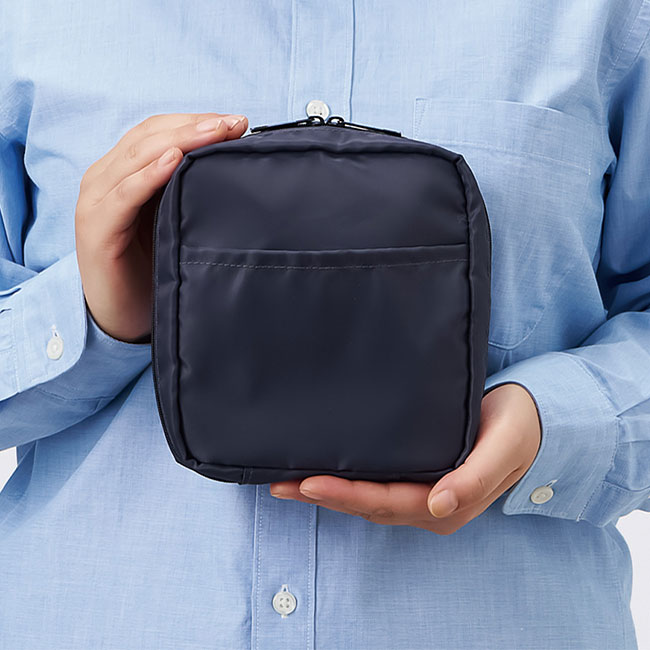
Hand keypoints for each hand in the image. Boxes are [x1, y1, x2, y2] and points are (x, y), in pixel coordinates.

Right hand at [75, 112, 247, 341]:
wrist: (120, 314)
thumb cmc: (150, 266)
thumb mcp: (171, 219)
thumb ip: (186, 189)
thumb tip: (230, 165)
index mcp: (122, 172)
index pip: (159, 131)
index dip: (197, 122)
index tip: (238, 122)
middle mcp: (105, 178)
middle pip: (151, 136)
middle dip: (196, 126)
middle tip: (237, 123)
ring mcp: (97, 201)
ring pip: (138, 156)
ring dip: (181, 140)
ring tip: (217, 132)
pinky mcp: (97, 228)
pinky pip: (124, 194)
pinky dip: (148, 175)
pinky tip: (174, 161)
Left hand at [270, 383, 541, 534]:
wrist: (531, 418)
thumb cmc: (517, 427)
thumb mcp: (502, 448)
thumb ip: (474, 478)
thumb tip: (438, 506)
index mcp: (448, 504)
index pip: (386, 503)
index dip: (346, 496)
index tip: (309, 482)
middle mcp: (430, 505)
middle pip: (367, 506)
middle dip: (323, 496)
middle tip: (280, 483)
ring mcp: (423, 494)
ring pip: (366, 499)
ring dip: (327, 491)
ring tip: (287, 480)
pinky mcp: (418, 476)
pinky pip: (375, 485)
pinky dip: (345, 481)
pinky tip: (323, 470)